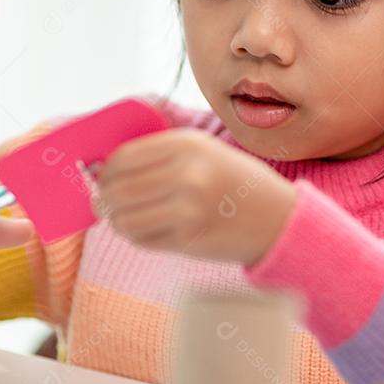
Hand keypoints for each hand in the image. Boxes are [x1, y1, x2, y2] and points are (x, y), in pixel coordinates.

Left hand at [93, 129, 297, 264]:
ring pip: (123, 218)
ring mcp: (187, 208)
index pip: (122, 158)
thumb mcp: (205, 151)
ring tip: (127, 218)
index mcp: (188, 144)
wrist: (279, 219)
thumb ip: (161, 154)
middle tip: (109, 202)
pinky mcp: (189, 238)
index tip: (105, 178)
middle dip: (106, 198)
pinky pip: (141, 239)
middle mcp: (187, 173)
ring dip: (118, 220)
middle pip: (116, 189)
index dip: (106, 171)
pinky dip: (136, 236)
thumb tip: (105, 168)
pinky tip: (148, 230)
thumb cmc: (237, 182)